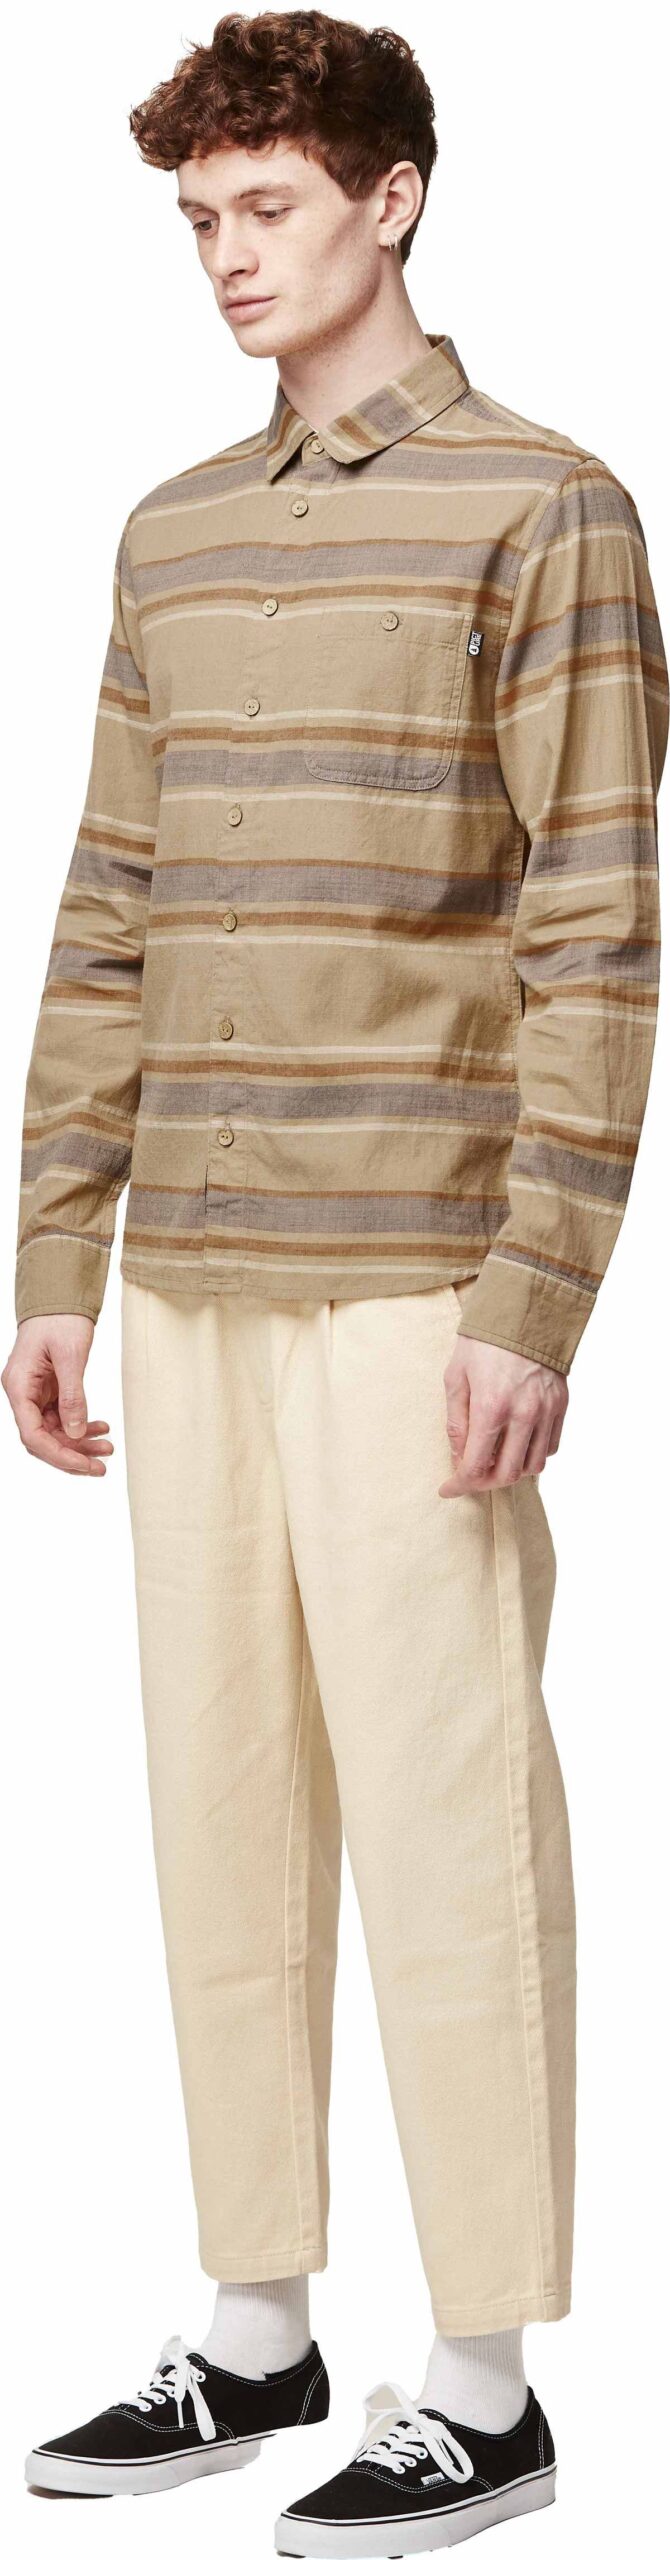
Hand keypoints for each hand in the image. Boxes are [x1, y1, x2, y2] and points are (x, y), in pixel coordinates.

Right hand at [2, 1315, 113, 1475]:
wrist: (60, 1298)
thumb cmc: (60, 1319)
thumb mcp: (70, 1356)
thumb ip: (72, 1395)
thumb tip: (76, 1431)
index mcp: (19, 1386)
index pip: (33, 1434)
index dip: (58, 1455)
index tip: (84, 1465)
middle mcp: (23, 1394)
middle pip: (43, 1439)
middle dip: (72, 1454)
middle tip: (101, 1466)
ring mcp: (35, 1394)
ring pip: (55, 1432)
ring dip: (80, 1442)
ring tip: (107, 1448)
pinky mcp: (48, 1391)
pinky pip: (62, 1418)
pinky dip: (81, 1426)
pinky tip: (102, 1428)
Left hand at [439, 1331, 567, 1497]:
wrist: (523, 1309)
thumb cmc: (483, 1341)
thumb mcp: (456, 1377)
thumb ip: (456, 1422)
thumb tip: (459, 1457)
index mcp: (491, 1406)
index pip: (476, 1466)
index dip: (460, 1485)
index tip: (448, 1489)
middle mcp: (524, 1414)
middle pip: (508, 1474)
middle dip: (484, 1483)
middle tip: (470, 1477)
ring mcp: (547, 1410)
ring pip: (534, 1466)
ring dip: (512, 1471)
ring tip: (495, 1460)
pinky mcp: (561, 1405)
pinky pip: (551, 1446)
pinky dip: (533, 1454)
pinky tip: (518, 1444)